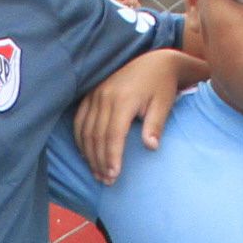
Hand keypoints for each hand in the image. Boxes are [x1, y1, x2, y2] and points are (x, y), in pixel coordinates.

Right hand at [74, 50, 195, 182]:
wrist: (154, 61)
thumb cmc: (161, 85)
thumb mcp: (164, 104)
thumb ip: (155, 125)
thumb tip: (151, 147)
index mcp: (123, 99)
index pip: (113, 135)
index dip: (111, 157)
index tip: (114, 175)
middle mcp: (105, 96)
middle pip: (96, 136)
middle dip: (99, 161)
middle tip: (106, 181)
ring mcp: (95, 94)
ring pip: (85, 130)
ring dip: (88, 154)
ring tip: (96, 173)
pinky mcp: (91, 94)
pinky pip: (79, 119)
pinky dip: (80, 139)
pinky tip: (85, 154)